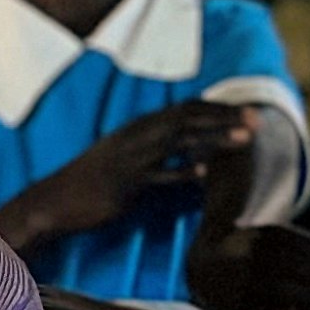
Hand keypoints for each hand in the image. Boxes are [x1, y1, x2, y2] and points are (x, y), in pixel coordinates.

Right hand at [0, 102, 254, 256]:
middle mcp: (136, 136)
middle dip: (225, 118)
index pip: (185, 108)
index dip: (218, 107)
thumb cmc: (89, 183)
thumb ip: (153, 150)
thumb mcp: (121, 157)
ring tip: (244, 141)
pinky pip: (158, 176)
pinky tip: (203, 172)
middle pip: (188, 118)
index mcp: (137, 127)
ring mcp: (130, 159)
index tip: (246, 111)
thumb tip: (189, 154)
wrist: (53, 202)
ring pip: (180, 141)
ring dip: (215, 138)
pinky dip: (181, 172)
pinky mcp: (124, 185)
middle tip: (257, 120)